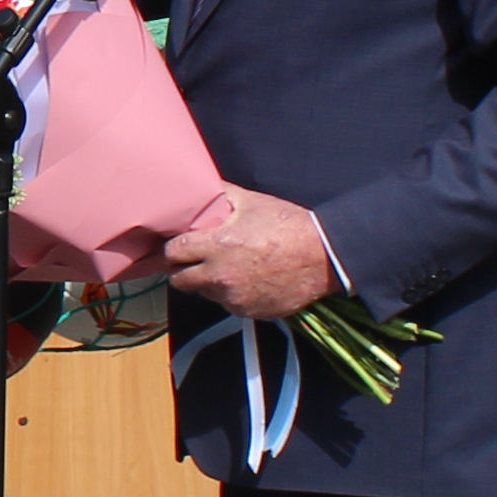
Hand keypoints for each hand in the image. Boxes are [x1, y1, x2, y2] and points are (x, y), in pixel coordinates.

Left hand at [164, 184, 340, 320]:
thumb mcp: (251, 201)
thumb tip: (197, 184)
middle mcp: (221, 277)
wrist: (324, 257)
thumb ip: (219, 194)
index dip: (172, 249)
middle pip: (179, 280)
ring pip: (205, 294)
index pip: (173, 253)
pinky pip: (229, 305)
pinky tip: (247, 280)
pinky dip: (231, 295)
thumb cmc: (287, 224)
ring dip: (208, 282)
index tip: (178, 245)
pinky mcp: (250, 313)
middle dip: (182, 269)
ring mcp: (235, 299)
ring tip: (227, 266)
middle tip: (194, 259)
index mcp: (217, 246)